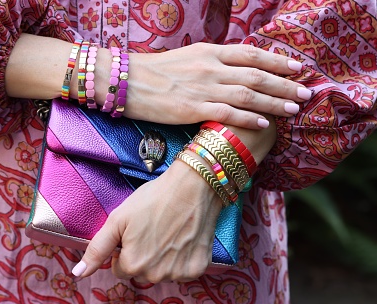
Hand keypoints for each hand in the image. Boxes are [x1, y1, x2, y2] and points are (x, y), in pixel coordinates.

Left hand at [71, 160, 221, 282]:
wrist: (192, 188)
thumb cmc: (152, 200)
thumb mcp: (117, 220)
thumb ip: (97, 249)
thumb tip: (78, 274)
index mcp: (132, 265)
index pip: (119, 269)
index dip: (124, 249)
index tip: (134, 232)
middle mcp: (155, 276)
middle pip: (140, 273)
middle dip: (142, 256)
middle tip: (151, 230)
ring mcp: (178, 274)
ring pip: (161, 273)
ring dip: (162, 259)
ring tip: (168, 232)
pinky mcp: (197, 269)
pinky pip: (182, 271)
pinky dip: (181, 258)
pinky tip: (183, 238)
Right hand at [118, 43, 311, 128]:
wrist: (126, 81)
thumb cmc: (154, 71)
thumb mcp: (187, 58)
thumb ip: (212, 62)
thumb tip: (233, 71)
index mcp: (209, 52)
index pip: (251, 54)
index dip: (277, 61)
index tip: (297, 67)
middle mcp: (211, 67)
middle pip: (256, 74)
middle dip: (284, 83)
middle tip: (305, 92)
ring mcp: (203, 87)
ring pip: (247, 94)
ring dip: (274, 101)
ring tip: (294, 108)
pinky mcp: (192, 107)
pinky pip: (227, 113)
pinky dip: (248, 118)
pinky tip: (264, 123)